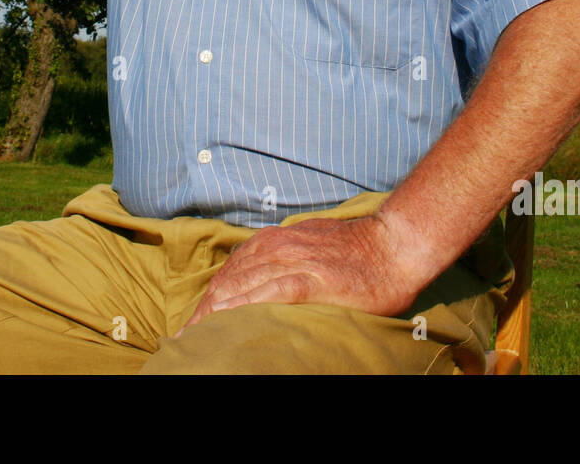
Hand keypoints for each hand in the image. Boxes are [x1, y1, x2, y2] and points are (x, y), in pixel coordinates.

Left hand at [180, 215, 423, 330]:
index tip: (194, 322)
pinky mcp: (310, 279)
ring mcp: (292, 261)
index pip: (229, 272)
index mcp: (274, 241)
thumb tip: (262, 280)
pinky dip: (244, 307)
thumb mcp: (311, 244)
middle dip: (204, 310)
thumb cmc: (357, 251)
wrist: (393, 245)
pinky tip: (228, 321)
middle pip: (227, 281)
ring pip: (241, 286)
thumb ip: (285, 258)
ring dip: (215, 313)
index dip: (208, 299)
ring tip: (197, 337)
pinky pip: (268, 293)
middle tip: (186, 337)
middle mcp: (276, 247)